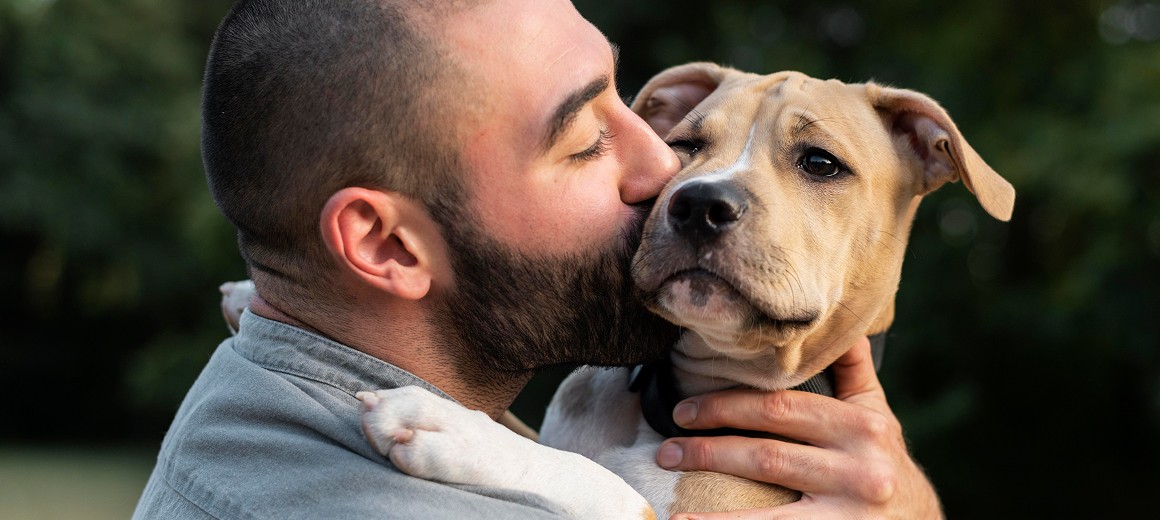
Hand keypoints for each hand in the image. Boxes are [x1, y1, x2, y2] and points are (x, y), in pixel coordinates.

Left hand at [655, 337, 942, 518]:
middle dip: (709, 447)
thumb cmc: (887, 468)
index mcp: (864, 427)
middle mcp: (861, 469)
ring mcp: (850, 513)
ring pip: (767, 502)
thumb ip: (852, 371)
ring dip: (711, 497)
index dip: (727, 406)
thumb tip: (833, 320)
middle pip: (768, 452)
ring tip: (671, 491)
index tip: (684, 410)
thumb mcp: (878, 417)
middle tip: (666, 447)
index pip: (782, 408)